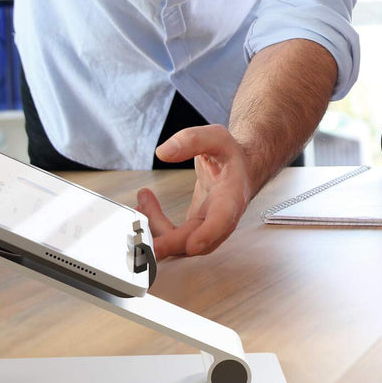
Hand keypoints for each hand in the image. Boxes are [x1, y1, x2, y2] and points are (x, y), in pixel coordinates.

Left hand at [136, 125, 252, 257]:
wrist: (240, 168)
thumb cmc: (231, 156)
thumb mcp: (216, 137)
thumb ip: (191, 140)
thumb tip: (163, 152)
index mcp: (232, 195)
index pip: (224, 218)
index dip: (209, 233)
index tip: (194, 245)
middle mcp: (222, 218)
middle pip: (196, 239)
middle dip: (168, 244)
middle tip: (143, 240)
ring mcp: (207, 226)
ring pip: (180, 243)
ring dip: (155, 231)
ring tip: (141, 204)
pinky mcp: (193, 228)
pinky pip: (172, 237)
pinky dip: (154, 227)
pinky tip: (143, 209)